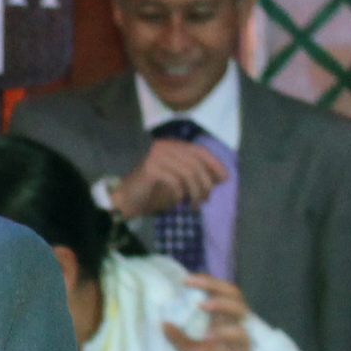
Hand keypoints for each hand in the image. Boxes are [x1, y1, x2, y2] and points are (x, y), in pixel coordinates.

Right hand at [111, 140, 229, 217]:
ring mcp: (156, 155)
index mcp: (172, 145)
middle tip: (206, 199)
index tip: (225, 178)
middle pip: (196, 162)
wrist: (125, 200)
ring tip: (195, 204)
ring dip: (195, 191)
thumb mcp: (180, 182)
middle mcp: (164, 146)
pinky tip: (178, 202)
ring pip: (188, 172)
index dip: (214, 164)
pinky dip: (180, 193)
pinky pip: (175, 181)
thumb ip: (197, 175)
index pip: (199, 151)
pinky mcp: (150, 168)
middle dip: (205, 182)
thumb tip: (221, 176)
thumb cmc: (153, 191)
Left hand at [162, 276, 264, 350]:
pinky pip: (240, 334)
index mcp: (219, 319)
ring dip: (221, 303)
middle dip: (212, 284)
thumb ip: (178, 338)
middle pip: (232, 292)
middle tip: (191, 282)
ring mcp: (240, 333)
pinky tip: (209, 336)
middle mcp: (231, 322)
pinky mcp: (246, 348)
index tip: (186, 278)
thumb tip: (161, 323)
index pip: (217, 292)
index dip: (206, 282)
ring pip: (240, 308)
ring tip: (202, 305)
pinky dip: (225, 332)